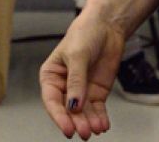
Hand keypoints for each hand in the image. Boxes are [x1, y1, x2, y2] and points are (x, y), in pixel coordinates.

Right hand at [40, 12, 123, 138]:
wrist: (107, 27)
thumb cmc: (85, 34)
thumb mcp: (77, 55)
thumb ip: (76, 81)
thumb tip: (74, 105)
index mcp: (51, 76)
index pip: (51, 100)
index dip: (59, 116)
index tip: (68, 128)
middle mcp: (64, 86)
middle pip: (68, 110)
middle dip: (76, 122)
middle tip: (84, 131)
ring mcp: (81, 91)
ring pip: (83, 113)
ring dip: (89, 122)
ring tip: (96, 128)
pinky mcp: (96, 93)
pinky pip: (97, 110)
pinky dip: (100, 118)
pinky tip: (103, 124)